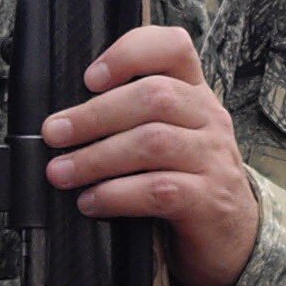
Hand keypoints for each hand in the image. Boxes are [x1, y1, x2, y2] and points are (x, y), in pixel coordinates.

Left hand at [44, 23, 262, 285]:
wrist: (231, 238)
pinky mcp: (209, 201)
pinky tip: (91, 202)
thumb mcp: (169, 135)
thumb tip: (63, 118)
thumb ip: (131, 116)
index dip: (130, 53)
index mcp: (195, 93)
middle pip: (154, 97)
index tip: (89, 78)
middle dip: (95, 115)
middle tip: (54, 134)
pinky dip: (116, 194)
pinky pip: (159, 189)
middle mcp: (209, 118)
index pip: (174, 47)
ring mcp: (213, 159)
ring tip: (61, 172)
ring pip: (153, 142)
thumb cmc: (185, 180)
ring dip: (97, 157)